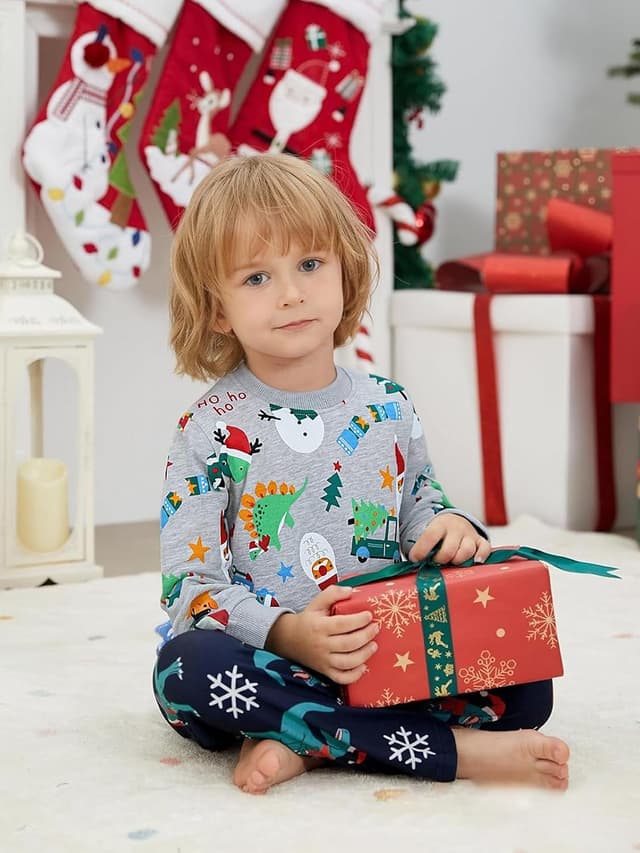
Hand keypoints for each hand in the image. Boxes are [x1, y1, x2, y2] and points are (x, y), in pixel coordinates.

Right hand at [265, 585, 379, 684]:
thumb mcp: (316, 603)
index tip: (369, 615)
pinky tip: (364, 666)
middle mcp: (321, 645)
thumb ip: (332, 593)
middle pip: (348, 644)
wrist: (289, 639)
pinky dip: (354, 675)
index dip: (358, 620)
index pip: (342, 624)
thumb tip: (351, 591)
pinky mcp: (325, 671)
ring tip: (374, 645)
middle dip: (366, 636)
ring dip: (364, 655)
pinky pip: (341, 678)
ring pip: (347, 663)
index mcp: (319, 626)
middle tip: (376, 628)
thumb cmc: (308, 620)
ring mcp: (323, 661)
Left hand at [408, 513, 490, 564]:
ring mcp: (470, 535)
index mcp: (440, 525)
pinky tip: (475, 562)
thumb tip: (414, 564)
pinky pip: (485, 548)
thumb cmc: (439, 535)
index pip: (430, 536)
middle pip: (449, 548)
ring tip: (451, 564)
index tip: (414, 559)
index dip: (421, 549)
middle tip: (436, 563)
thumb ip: (424, 547)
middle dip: (441, 559)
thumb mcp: (429, 535)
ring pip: (467, 550)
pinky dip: (481, 556)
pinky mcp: (480, 541)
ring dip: (457, 561)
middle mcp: (456, 528)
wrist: (456, 521)